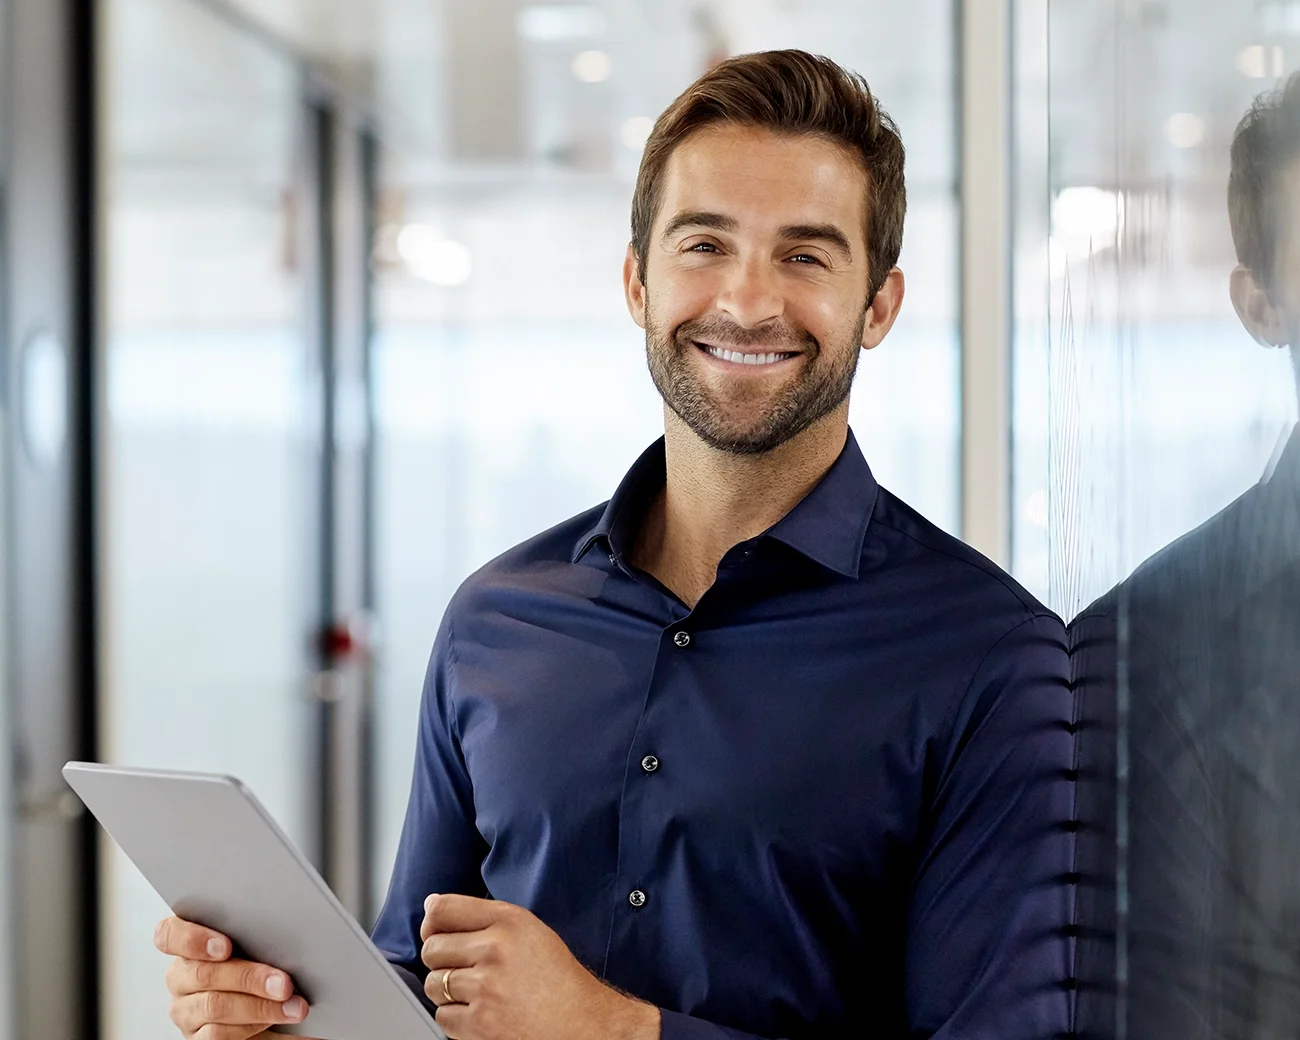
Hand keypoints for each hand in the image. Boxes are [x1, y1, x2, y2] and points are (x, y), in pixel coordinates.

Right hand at [154, 915, 318, 1039]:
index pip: (169, 934)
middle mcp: (181, 977)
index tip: (225, 947)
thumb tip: (286, 925)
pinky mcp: (196, 1038)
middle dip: (249, 978)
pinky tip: (274, 1019)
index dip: (192, 939)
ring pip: (214, 1006)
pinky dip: (251, 1026)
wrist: (265, 1007)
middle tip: (284, 983)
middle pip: (203, 973)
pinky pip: (217, 1035)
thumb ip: (255, 934)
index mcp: (189, 945)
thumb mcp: (255, 945)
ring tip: (292, 1005)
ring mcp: (185, 1009)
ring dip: (259, 1006)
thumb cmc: (259, 965)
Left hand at [419, 894, 659, 1039]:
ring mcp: (486, 988)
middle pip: (432, 948)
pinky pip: (442, 1016)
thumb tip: (431, 906)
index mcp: (509, 921)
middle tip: (462, 967)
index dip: (432, 921)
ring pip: (433, 983)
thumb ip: (484, 916)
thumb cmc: (557, 977)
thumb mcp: (530, 930)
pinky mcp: (480, 1023)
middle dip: (440, 959)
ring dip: (446, 989)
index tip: (435, 930)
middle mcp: (495, 949)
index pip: (444, 909)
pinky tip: (479, 1011)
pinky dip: (455, 1017)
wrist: (581, 1022)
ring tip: (473, 991)